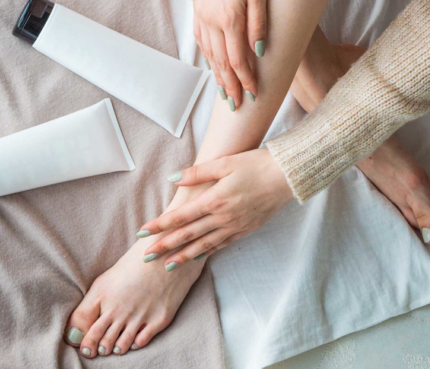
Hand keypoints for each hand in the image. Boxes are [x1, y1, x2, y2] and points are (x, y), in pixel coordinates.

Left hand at [139, 149, 293, 267]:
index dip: (159, 225)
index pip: (180, 217)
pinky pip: (221, 245)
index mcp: (214, 200)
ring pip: (203, 245)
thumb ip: (197, 172)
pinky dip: (206, 252)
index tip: (142, 232)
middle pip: (187, 236)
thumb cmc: (256, 164)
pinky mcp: (245, 230)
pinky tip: (196, 257)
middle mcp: (222, 217)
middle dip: (164, 247)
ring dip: (182, 256)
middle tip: (146, 257)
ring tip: (166, 266)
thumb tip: (172, 179)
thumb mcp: (224, 162)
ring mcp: (234, 226)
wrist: (287, 177)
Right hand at [193, 0, 266, 109]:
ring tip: (225, 94)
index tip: (252, 95)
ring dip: (219, 78)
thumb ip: (259, 22)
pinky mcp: (197, 15)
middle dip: (231, 87)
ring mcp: (202, 20)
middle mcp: (213, 22)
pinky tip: (214, 71)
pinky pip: (201, 43)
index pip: (238, 60)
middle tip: (236, 105)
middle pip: (222, 63)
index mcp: (230, 18)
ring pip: (210, 56)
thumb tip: (259, 52)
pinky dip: (209, 60)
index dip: (246, 80)